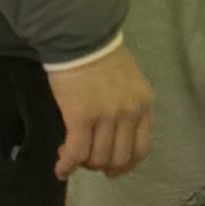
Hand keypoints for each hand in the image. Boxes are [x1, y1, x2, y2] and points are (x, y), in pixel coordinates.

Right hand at [43, 39, 153, 180]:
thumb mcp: (128, 82)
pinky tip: (60, 169)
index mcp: (144, 105)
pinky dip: (67, 165)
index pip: (142, 148)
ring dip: (83, 163)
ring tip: (70, 156)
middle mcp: (130, 114)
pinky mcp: (82, 118)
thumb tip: (112, 135)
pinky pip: (76, 152)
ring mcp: (107, 117)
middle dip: (101, 165)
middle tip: (86, 160)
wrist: (80, 36)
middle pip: (119, 158)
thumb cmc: (100, 55)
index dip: (126, 165)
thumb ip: (127, 107)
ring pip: (97, 158)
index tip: (113, 169)